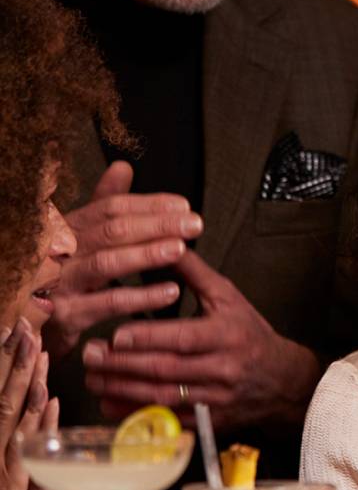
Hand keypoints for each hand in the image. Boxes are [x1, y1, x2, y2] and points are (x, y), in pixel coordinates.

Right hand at [0, 339, 72, 489]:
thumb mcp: (21, 478)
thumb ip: (36, 440)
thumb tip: (50, 404)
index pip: (3, 396)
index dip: (10, 364)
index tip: (17, 333)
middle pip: (5, 398)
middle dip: (15, 361)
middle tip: (23, 326)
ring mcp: (4, 467)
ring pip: (15, 415)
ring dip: (27, 382)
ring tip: (36, 349)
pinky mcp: (18, 486)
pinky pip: (30, 449)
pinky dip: (42, 425)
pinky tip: (52, 402)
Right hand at [46, 162, 200, 358]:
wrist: (30, 323)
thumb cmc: (64, 273)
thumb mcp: (80, 237)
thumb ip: (103, 204)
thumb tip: (122, 166)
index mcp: (67, 228)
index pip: (111, 208)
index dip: (149, 204)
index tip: (184, 206)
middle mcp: (61, 251)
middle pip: (112, 231)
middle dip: (157, 225)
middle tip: (195, 224)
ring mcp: (61, 283)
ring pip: (107, 263)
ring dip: (147, 255)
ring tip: (181, 249)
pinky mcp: (66, 316)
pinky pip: (108, 303)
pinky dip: (142, 297)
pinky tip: (171, 291)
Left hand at [82, 250, 319, 430]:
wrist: (282, 379)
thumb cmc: (249, 333)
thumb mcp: (229, 298)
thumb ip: (196, 274)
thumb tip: (168, 244)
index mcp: (227, 335)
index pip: (183, 337)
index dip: (148, 337)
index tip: (116, 334)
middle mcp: (222, 369)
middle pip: (166, 368)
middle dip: (123, 364)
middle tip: (90, 354)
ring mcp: (216, 399)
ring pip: (163, 396)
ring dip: (123, 389)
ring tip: (93, 378)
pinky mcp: (209, 420)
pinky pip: (168, 419)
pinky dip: (137, 413)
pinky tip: (110, 403)